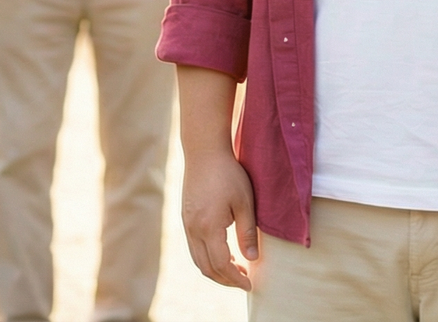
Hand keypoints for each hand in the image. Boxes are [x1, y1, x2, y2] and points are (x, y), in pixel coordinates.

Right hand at [181, 146, 258, 289]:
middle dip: (225, 280)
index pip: (221, 264)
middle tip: (244, 281)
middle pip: (206, 267)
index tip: (250, 285)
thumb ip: (247, 233)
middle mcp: (193, 230)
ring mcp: (186, 224)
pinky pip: (194, 248)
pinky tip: (222, 253)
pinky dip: (207, 258)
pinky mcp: (185, 218)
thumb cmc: (228, 174)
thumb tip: (251, 259)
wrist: (204, 151)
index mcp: (208, 227)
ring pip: (197, 260)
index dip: (235, 279)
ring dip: (215, 270)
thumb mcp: (245, 202)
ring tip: (235, 270)